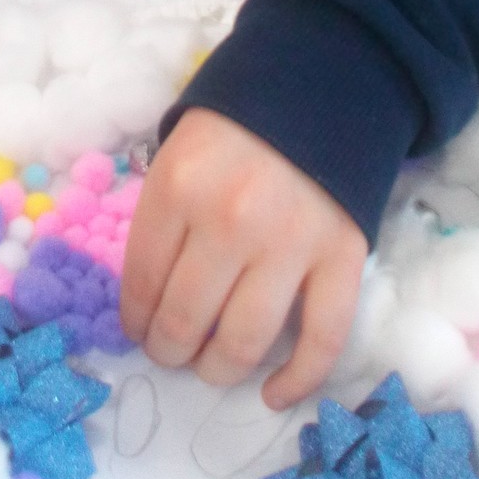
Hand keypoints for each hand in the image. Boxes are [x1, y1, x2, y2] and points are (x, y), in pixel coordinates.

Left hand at [120, 109, 366, 407]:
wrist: (323, 84)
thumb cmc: (239, 125)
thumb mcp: (179, 151)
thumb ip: (162, 218)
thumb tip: (147, 299)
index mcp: (179, 188)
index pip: (141, 282)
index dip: (135, 320)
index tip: (140, 330)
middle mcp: (230, 221)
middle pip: (186, 320)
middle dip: (170, 350)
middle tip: (172, 351)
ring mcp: (290, 244)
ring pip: (244, 341)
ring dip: (219, 369)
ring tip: (211, 367)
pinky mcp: (342, 258)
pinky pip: (321, 339)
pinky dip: (297, 380)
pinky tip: (274, 394)